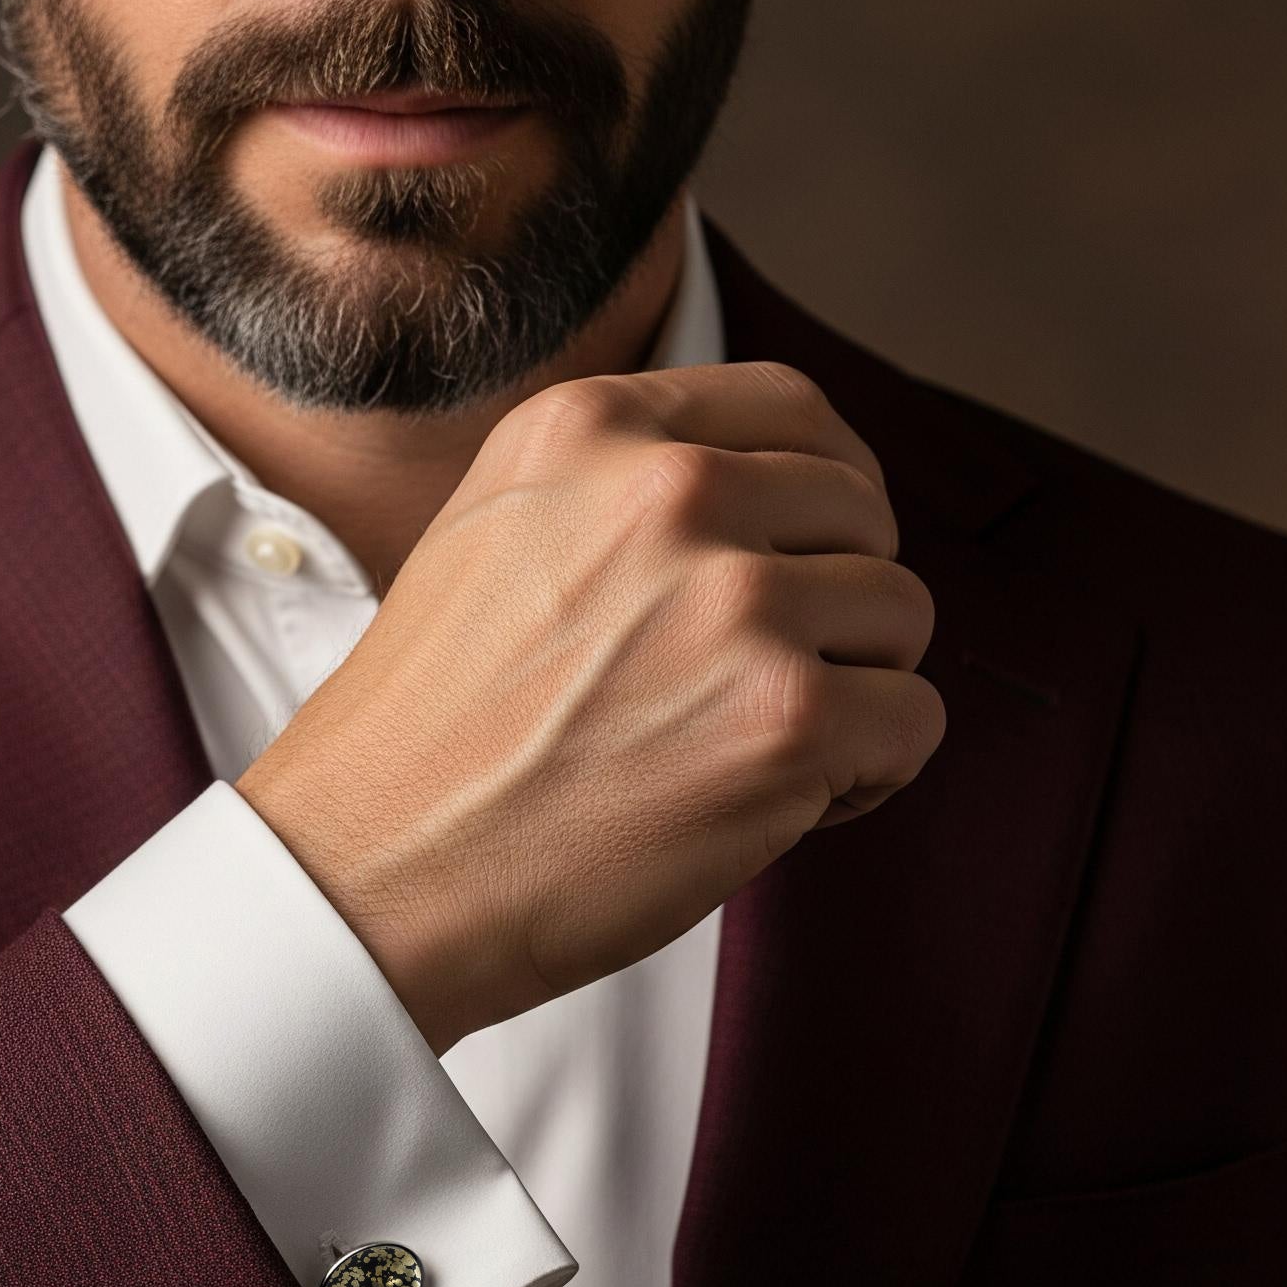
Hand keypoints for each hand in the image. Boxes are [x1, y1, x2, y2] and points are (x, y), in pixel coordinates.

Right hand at [235, 362, 940, 1052]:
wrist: (373, 873)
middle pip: (863, 515)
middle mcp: (670, 492)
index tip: (812, 560)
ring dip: (853, 693)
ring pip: (901, 617)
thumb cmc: (427, 741)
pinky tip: (778, 806)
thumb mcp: (494, 537)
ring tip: (751, 753)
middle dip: (836, 605)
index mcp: (591, 429)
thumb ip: (620, 494)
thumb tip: (770, 504)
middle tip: (761, 688)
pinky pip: (913, 724)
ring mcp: (735, 603)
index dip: (826, 495)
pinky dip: (868, 777)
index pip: (795, 412)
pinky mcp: (784, 719)